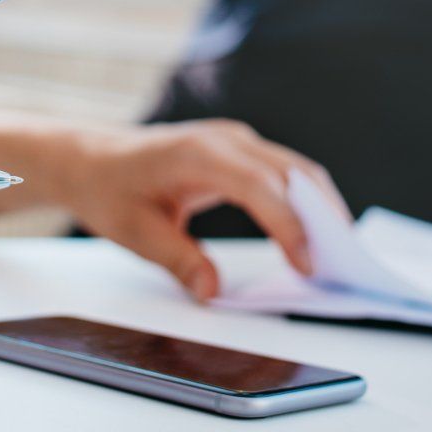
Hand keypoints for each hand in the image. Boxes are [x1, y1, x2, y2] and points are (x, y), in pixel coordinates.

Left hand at [52, 120, 349, 302]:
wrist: (90, 158)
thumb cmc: (109, 189)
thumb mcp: (136, 233)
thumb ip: (179, 261)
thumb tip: (212, 292)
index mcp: (198, 153)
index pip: (261, 187)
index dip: (289, 226)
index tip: (306, 264)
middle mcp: (224, 139)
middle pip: (292, 172)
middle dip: (322, 217)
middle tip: (342, 263)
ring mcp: (234, 139)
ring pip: (295, 168)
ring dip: (320, 206)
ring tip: (338, 251)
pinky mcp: (238, 149)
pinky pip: (283, 170)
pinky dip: (305, 198)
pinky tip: (314, 230)